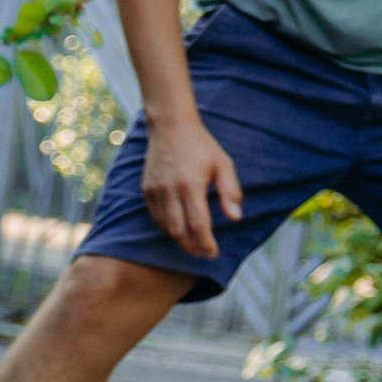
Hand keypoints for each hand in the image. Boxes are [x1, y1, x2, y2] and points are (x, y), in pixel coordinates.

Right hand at [140, 114, 240, 258]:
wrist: (171, 127)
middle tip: (205, 254)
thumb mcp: (223, 164)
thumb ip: (230, 192)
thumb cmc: (201, 146)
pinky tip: (179, 230)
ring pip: (165, 227)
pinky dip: (167, 228)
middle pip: (179, 231)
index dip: (206, 243)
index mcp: (190, 184)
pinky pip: (156, 217)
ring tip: (194, 245)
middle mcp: (170, 190)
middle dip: (192, 247)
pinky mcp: (146, 189)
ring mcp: (155, 191)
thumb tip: (235, 217)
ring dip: (179, 240)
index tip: (214, 252)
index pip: (198, 224)